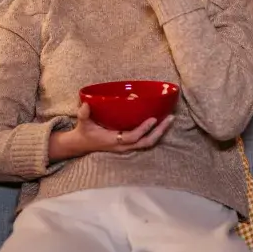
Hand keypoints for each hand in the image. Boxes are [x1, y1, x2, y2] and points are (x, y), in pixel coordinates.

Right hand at [49, 103, 174, 160]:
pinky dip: (155, 133)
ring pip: (148, 143)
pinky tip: (161, 123)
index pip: (132, 137)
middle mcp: (122, 146)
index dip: (143, 129)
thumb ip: (83, 114)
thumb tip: (86, 104)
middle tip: (170, 118)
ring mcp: (127, 146)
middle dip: (159, 132)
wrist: (82, 144)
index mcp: (113, 141)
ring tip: (170, 119)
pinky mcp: (129, 144)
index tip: (153, 119)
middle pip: (146, 142)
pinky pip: (145, 141)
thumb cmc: (84, 132)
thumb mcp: (82, 123)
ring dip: (160, 132)